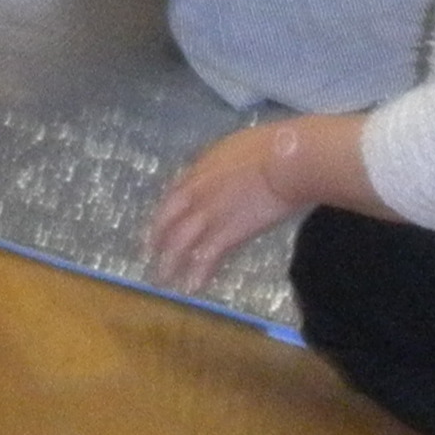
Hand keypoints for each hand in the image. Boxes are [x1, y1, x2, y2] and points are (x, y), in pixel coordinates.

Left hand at [148, 122, 306, 287]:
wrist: (286, 160)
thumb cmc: (273, 147)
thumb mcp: (238, 147)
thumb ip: (226, 164)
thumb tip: (230, 170)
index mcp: (199, 168)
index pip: (174, 194)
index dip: (165, 212)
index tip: (159, 224)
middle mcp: (196, 192)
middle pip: (168, 219)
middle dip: (157, 238)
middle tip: (148, 254)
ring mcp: (209, 213)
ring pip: (180, 242)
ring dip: (169, 263)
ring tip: (163, 279)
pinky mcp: (228, 233)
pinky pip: (206, 258)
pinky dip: (198, 274)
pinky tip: (192, 287)